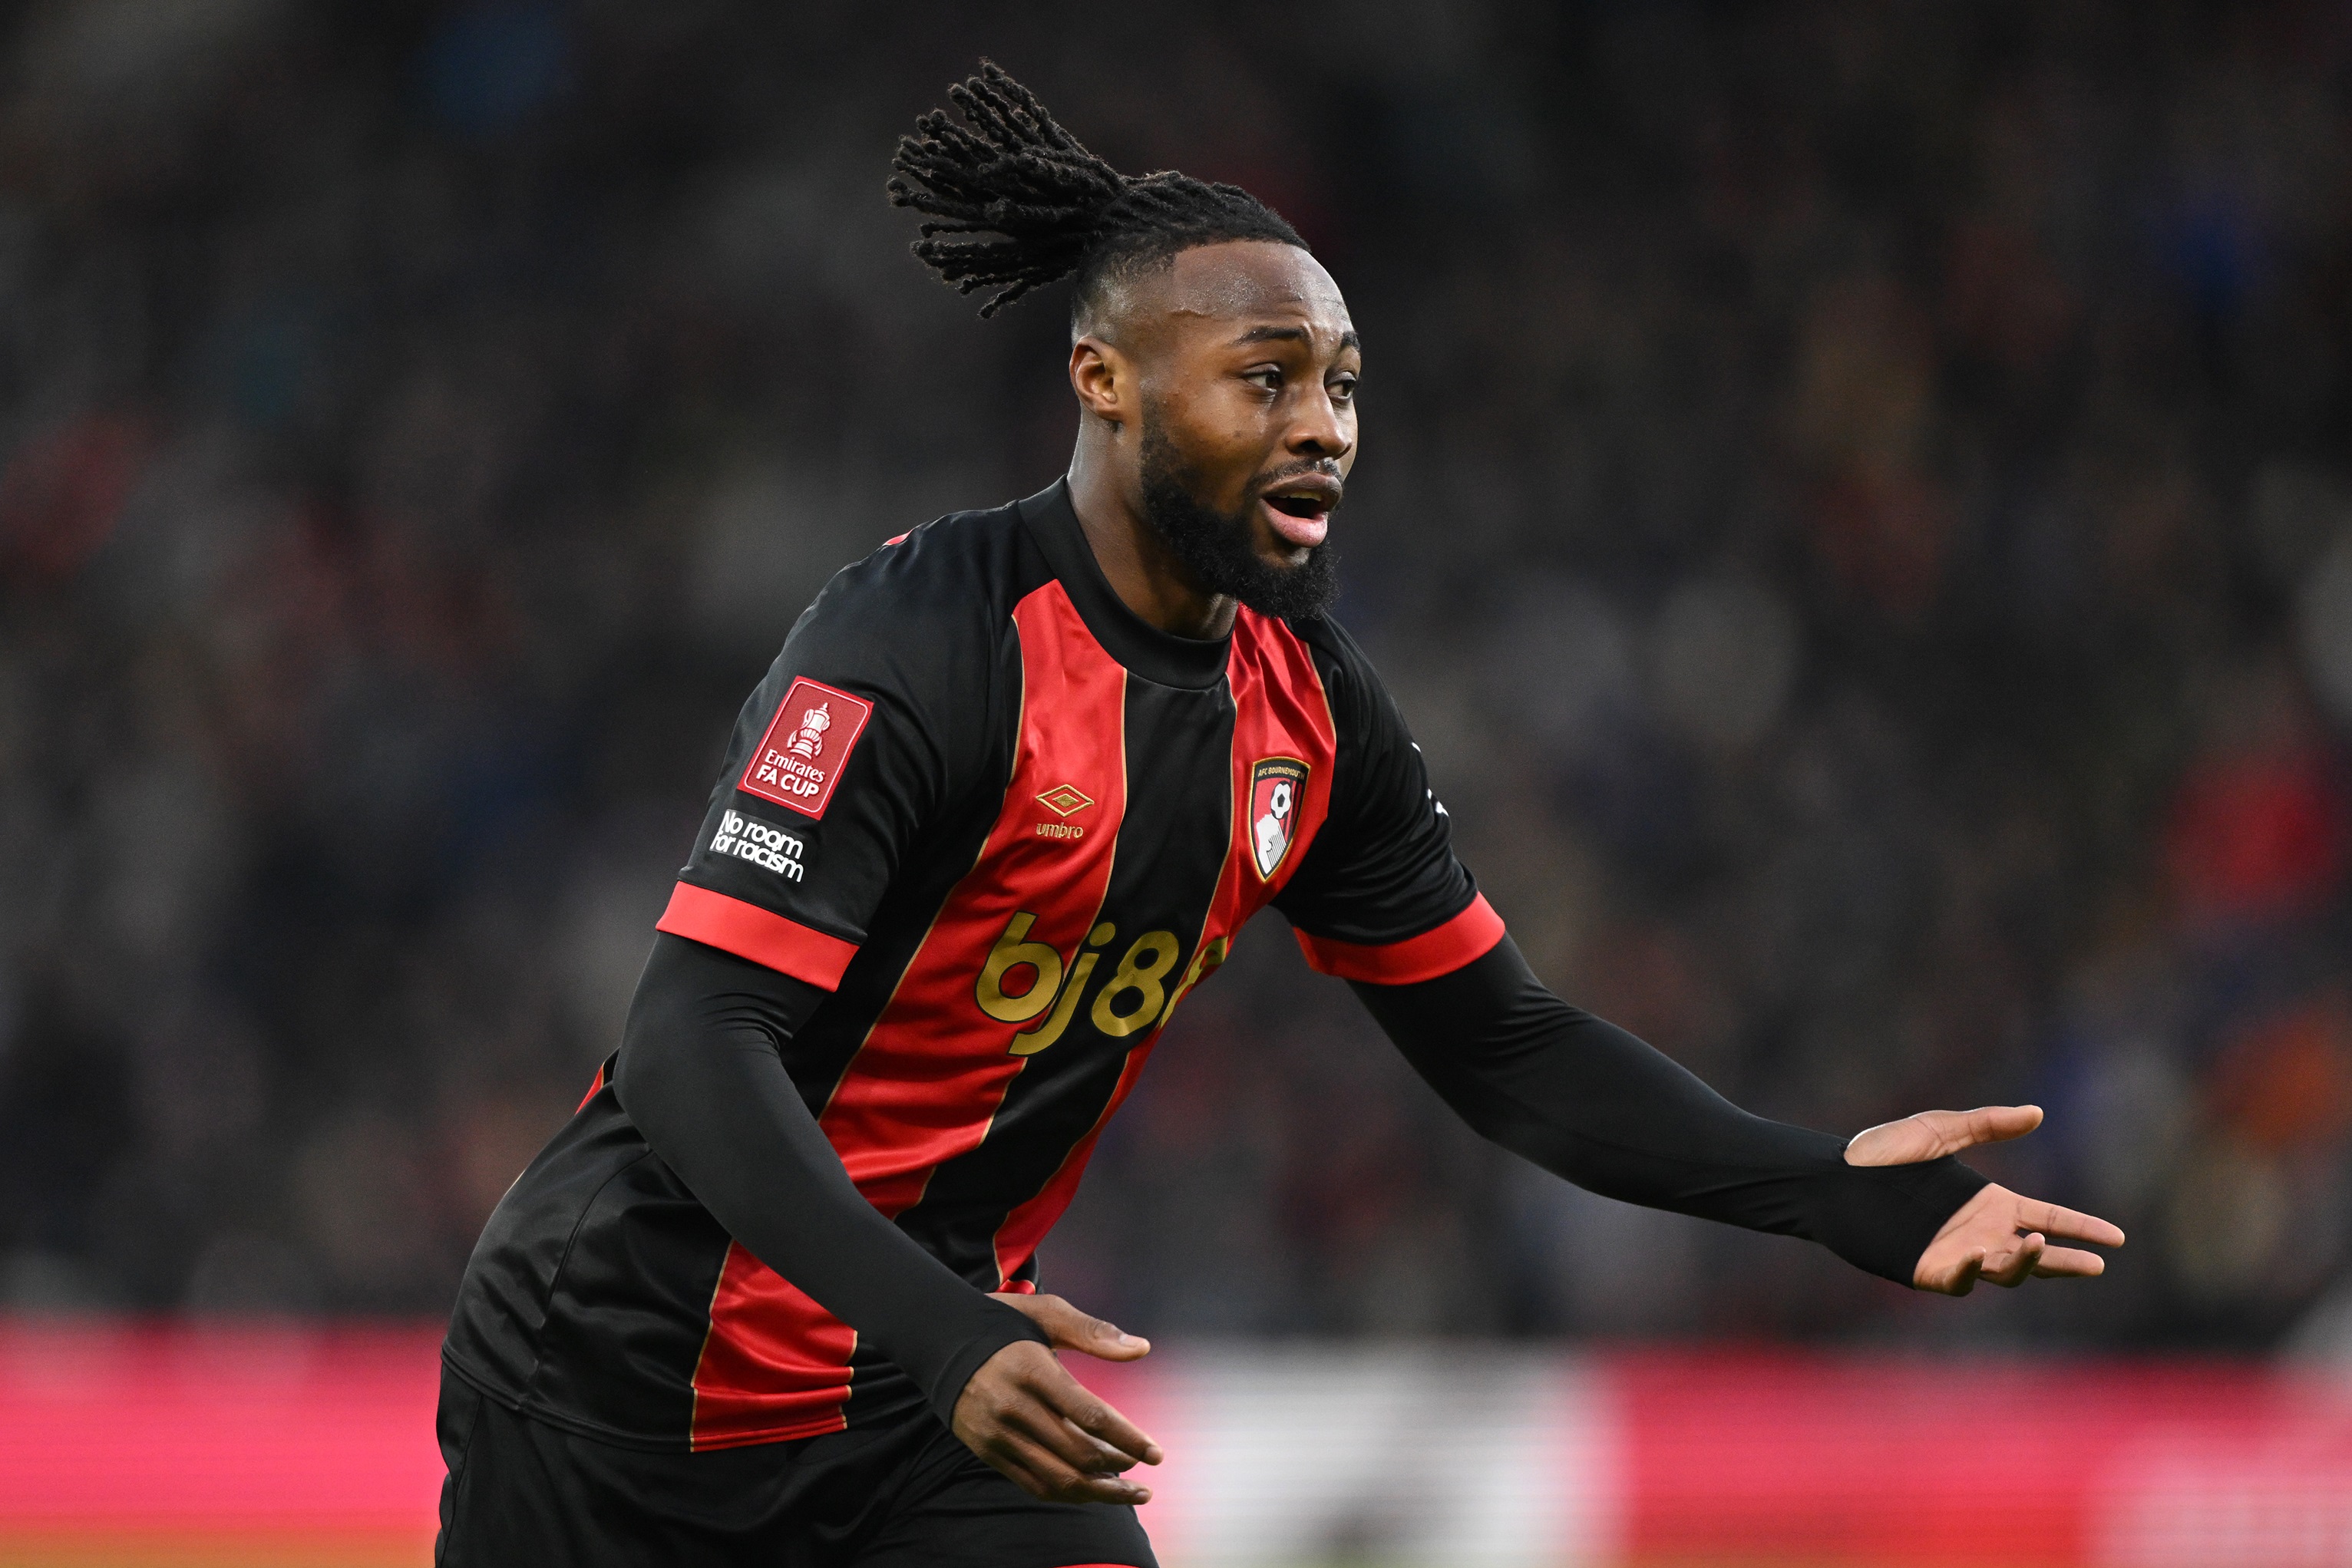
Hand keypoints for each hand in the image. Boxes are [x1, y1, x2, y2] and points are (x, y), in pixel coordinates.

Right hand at [951, 1293, 1162, 1504]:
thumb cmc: (1003, 1323)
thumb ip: (1094, 1332)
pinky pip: (1033, 1484)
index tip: (1156, 1453)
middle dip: (1120, 1469)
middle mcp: (1013, 1408)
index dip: (1128, 1438)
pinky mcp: (987, 1451)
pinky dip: (1067, 1493)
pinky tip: (1092, 1489)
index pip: (1090, 1415)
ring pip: (1058, 1478)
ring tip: (1130, 1493)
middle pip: (1077, 1454)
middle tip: (1146, 1470)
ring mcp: (997, 1435)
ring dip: (1099, 1492)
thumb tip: (1142, 1348)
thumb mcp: (1047, 1313)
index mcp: (1033, 1371)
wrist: (938, 1341)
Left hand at [1844, 1104, 2126, 1294]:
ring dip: (2024, 1263)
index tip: (2117, 1238)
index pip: (2049, 1219)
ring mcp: (1956, 1254)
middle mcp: (1981, 1234)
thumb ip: (1987, 1124)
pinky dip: (1971, 1272)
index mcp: (1991, 1204)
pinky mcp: (1926, 1270)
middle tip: (2097, 1264)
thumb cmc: (1881, 1153)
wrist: (1832, 1176)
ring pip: (2004, 1272)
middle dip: (2066, 1261)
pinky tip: (1979, 1257)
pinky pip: (1957, 1281)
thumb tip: (2037, 1113)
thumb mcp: (1939, 1130)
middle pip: (2036, 1255)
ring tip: (2035, 1244)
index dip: (2082, 1229)